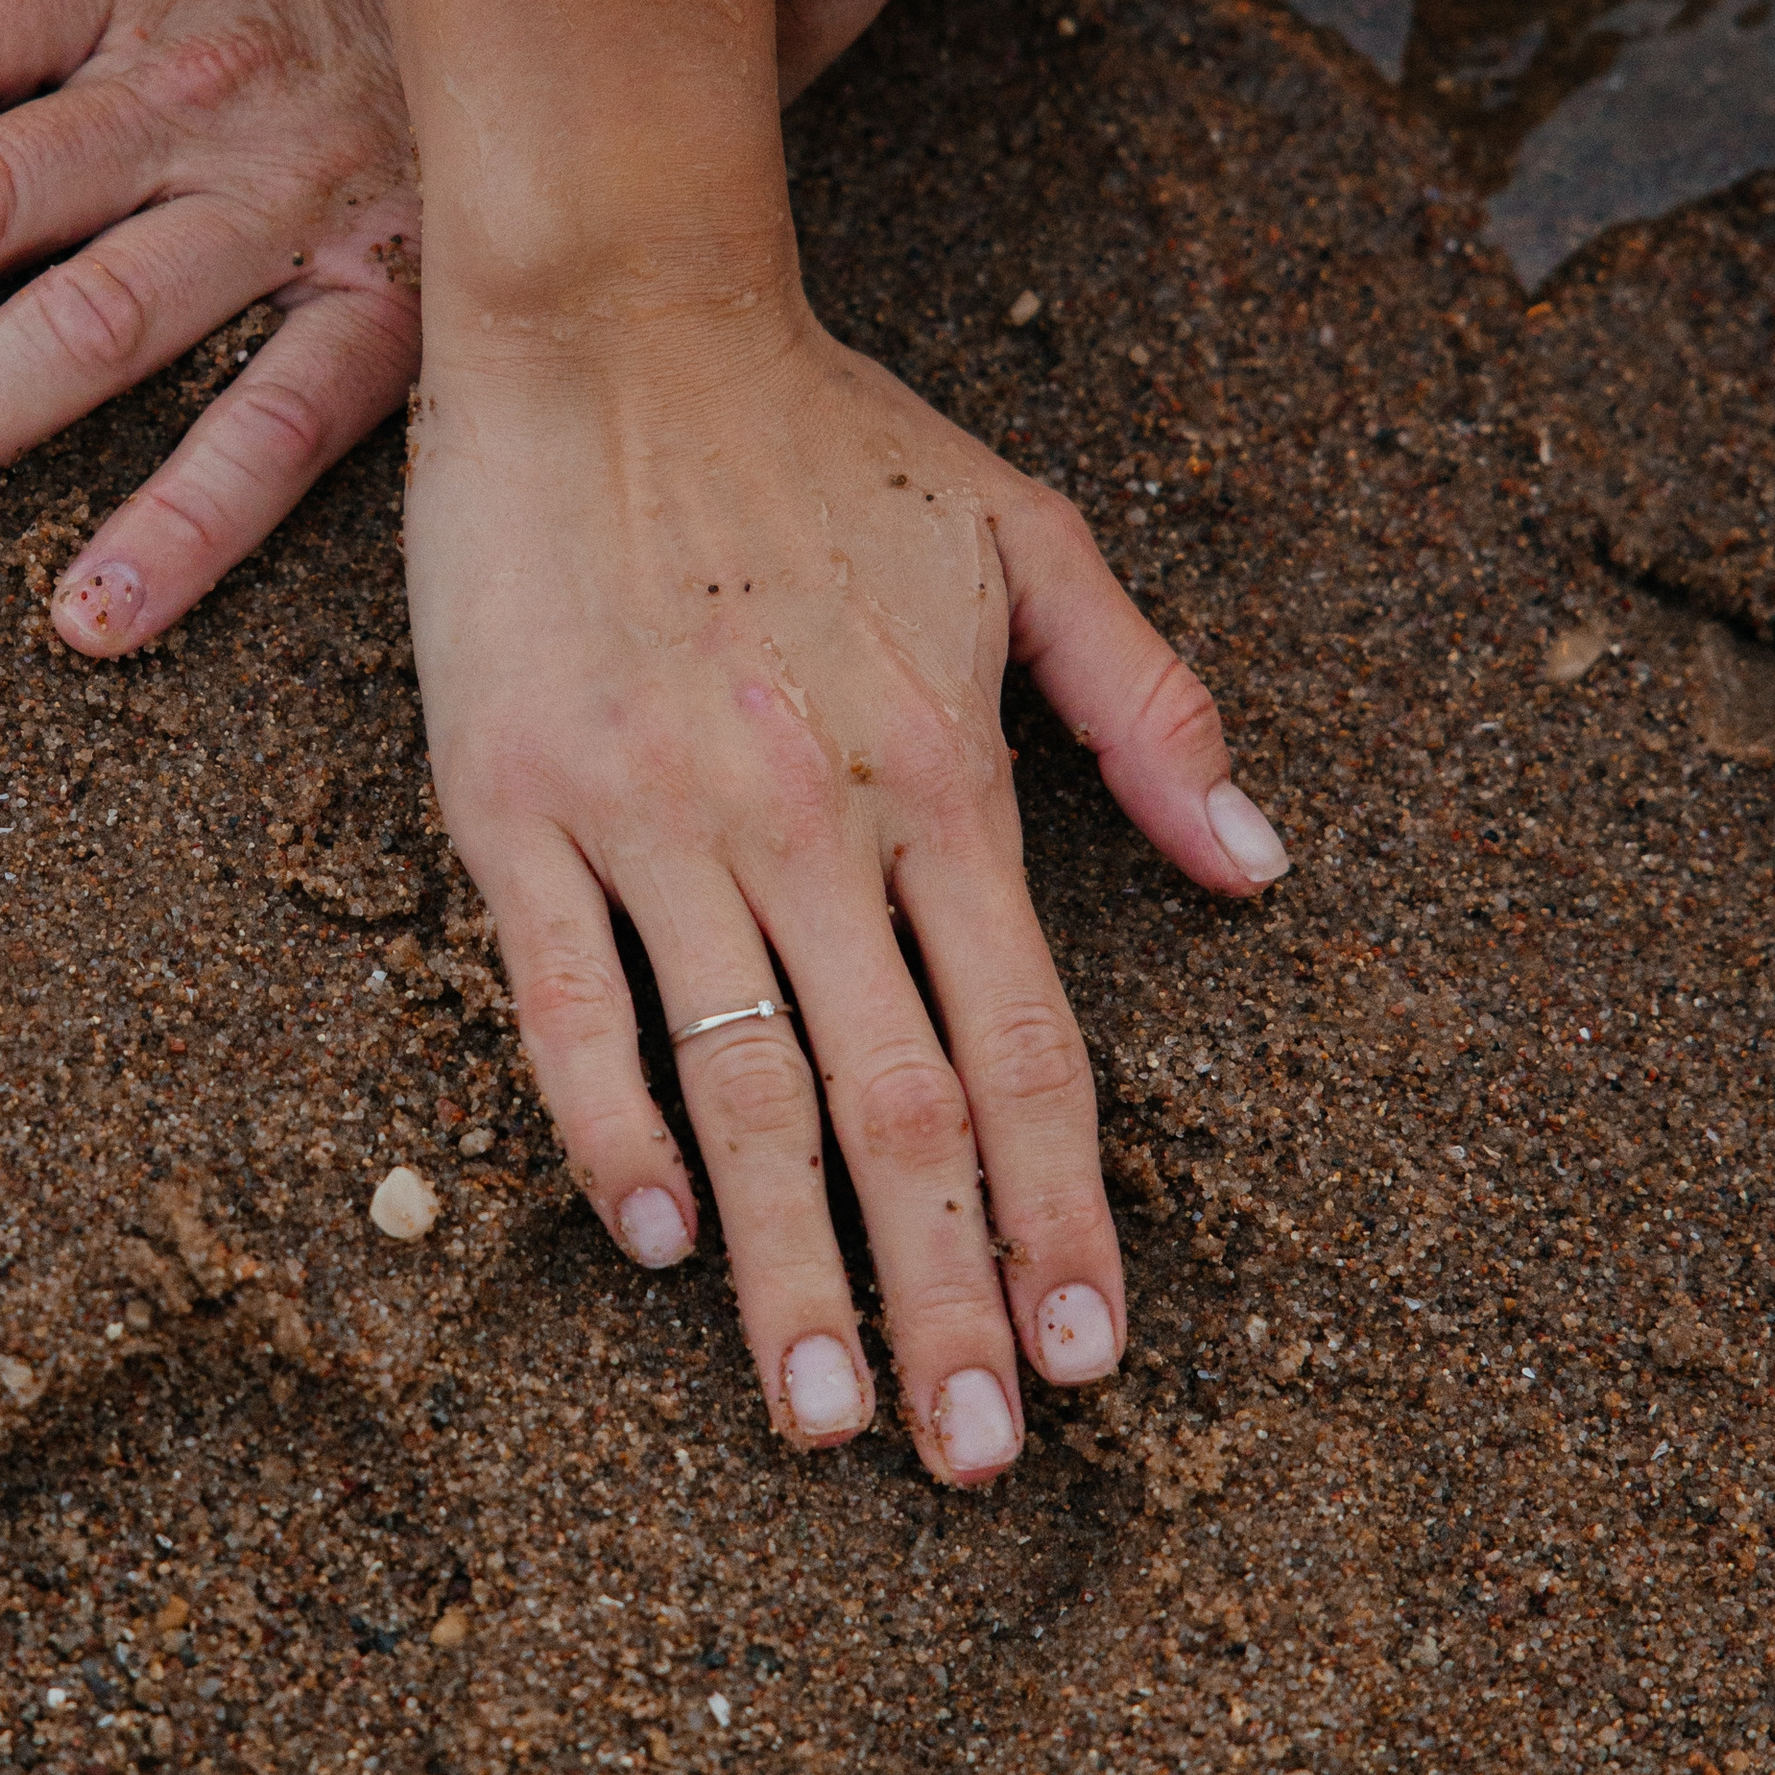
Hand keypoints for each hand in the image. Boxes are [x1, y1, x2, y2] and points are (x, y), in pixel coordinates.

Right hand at [408, 301, 1289, 1484]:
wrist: (606, 317)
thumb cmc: (818, 434)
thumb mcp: (1026, 537)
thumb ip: (1146, 709)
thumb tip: (1261, 870)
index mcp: (942, 767)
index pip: (1027, 1039)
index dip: (1063, 1210)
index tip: (1088, 1357)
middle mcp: (810, 812)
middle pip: (897, 1102)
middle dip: (943, 1296)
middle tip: (967, 1457)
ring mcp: (654, 813)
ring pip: (740, 1085)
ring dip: (790, 1269)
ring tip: (819, 1419)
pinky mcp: (514, 800)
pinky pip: (563, 999)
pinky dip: (610, 1131)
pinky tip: (655, 1244)